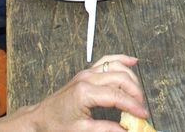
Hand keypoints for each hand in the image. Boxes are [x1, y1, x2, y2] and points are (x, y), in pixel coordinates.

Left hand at [11, 54, 147, 131]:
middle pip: (121, 79)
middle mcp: (87, 78)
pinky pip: (107, 60)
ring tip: (138, 94)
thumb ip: (106, 129)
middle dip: (135, 93)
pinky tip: (133, 61)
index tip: (143, 115)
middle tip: (141, 107)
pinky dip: (121, 59)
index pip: (117, 96)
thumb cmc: (57, 124)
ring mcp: (87, 72)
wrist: (41, 117)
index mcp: (85, 92)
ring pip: (117, 67)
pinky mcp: (87, 71)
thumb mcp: (82, 130)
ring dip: (131, 78)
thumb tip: (126, 130)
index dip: (133, 105)